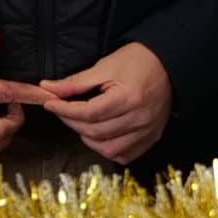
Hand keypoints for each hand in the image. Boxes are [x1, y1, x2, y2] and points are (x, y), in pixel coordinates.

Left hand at [42, 43, 172, 164]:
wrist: (169, 65)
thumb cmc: (139, 61)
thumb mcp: (105, 66)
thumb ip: (76, 82)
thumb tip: (49, 89)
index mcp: (128, 98)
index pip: (88, 113)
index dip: (64, 110)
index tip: (51, 103)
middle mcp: (140, 118)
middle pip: (95, 132)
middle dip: (72, 122)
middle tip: (63, 110)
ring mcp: (147, 131)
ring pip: (108, 149)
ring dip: (88, 139)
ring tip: (82, 123)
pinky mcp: (151, 138)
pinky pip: (125, 155)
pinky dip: (108, 149)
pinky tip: (101, 136)